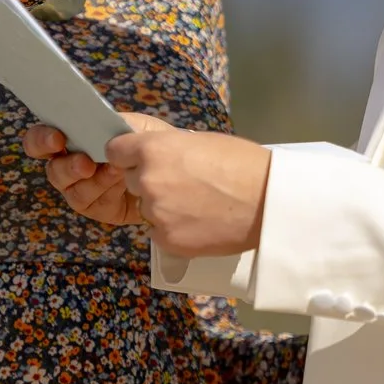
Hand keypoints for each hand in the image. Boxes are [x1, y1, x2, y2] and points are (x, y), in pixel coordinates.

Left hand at [24, 116, 271, 256]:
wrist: (268, 202)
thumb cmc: (241, 164)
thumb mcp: (197, 142)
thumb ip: (166, 150)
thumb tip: (151, 156)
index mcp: (152, 149)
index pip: (115, 151)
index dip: (129, 155)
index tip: (141, 160)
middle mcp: (146, 180)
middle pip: (132, 180)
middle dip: (150, 181)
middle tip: (183, 184)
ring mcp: (155, 213)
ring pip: (146, 207)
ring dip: (162, 207)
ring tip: (197, 205)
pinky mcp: (167, 240)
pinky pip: (159, 232)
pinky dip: (174, 229)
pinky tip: (199, 223)